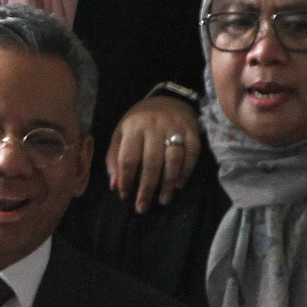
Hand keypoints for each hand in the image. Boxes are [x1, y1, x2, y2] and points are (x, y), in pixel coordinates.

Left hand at [105, 95, 201, 212]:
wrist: (168, 99)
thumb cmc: (140, 122)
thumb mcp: (121, 133)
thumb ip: (114, 158)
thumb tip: (114, 186)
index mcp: (134, 127)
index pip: (128, 158)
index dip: (126, 180)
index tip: (125, 196)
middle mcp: (155, 127)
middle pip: (151, 163)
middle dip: (146, 189)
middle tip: (142, 207)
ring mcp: (176, 128)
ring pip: (173, 161)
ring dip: (168, 184)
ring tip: (163, 200)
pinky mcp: (192, 131)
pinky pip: (191, 155)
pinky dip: (186, 172)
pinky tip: (178, 185)